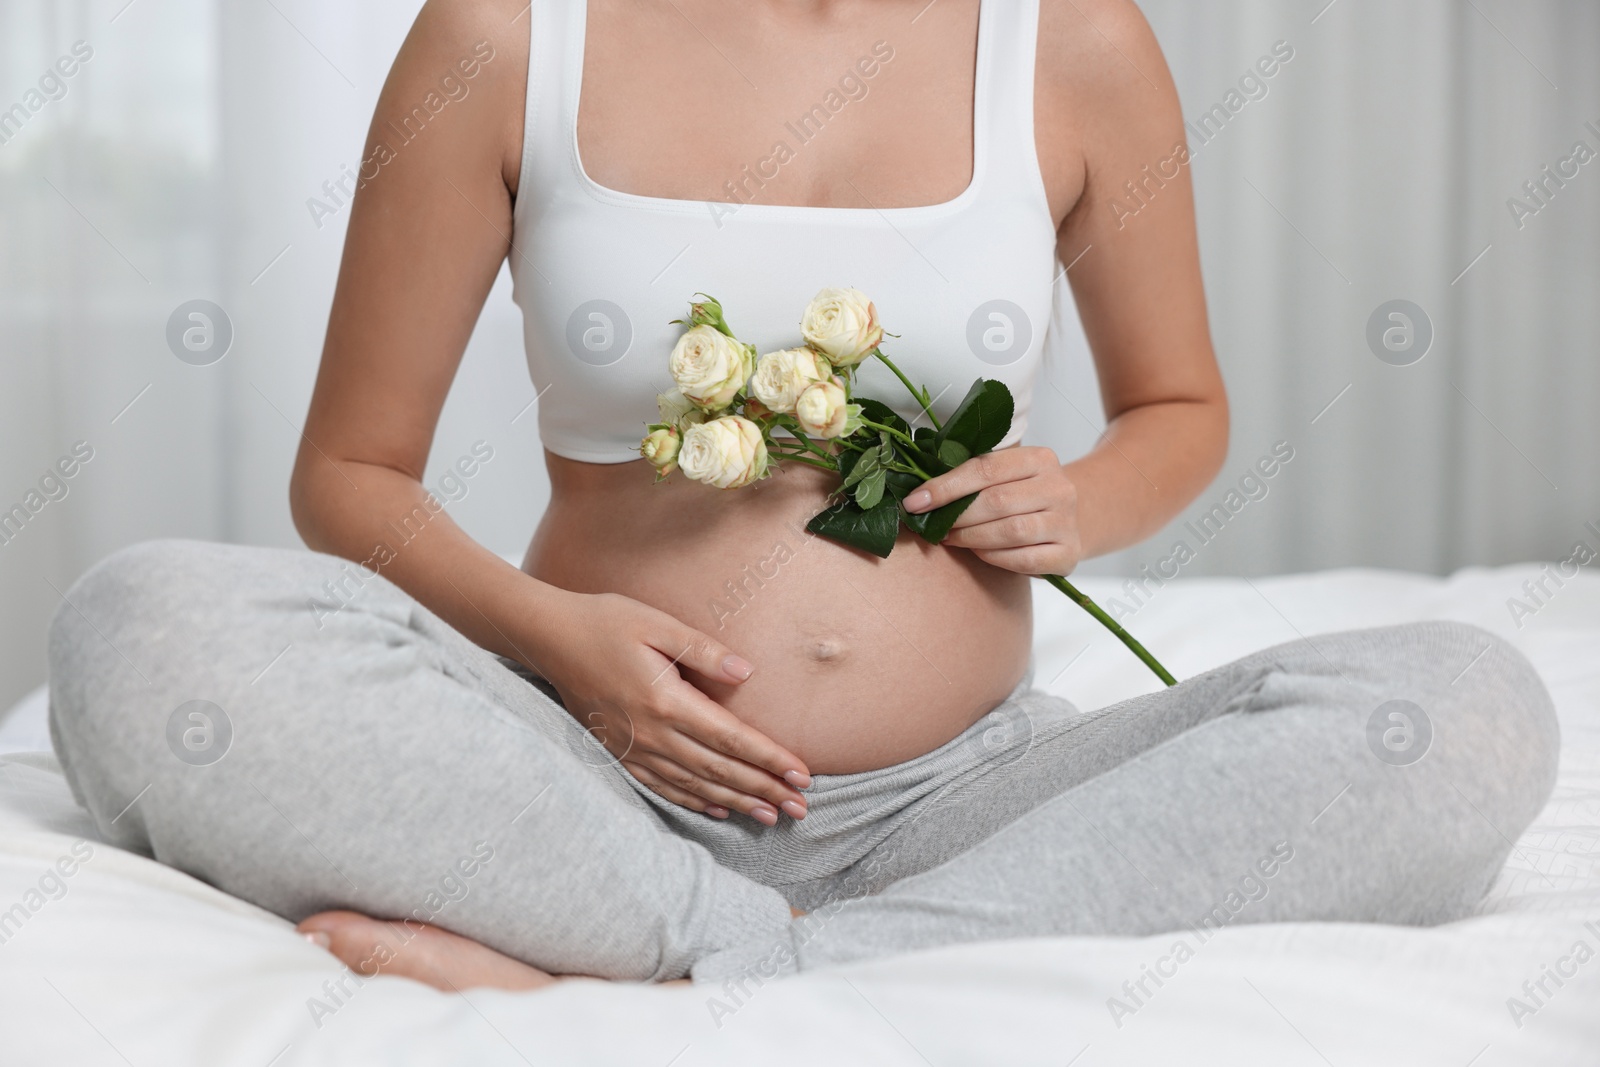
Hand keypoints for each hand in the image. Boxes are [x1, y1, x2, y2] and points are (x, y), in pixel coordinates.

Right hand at [531, 590, 810, 824]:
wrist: (550, 639)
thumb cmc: (606, 622)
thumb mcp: (658, 624)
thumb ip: (704, 651)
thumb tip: (746, 673)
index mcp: (666, 701)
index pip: (731, 739)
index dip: (769, 759)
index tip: (801, 774)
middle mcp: (652, 733)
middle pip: (720, 770)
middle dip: (764, 790)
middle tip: (800, 807)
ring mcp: (634, 748)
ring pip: (695, 785)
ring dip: (736, 802)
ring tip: (771, 816)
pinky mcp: (619, 753)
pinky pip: (664, 787)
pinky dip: (695, 802)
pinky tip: (719, 810)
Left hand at [903, 446, 1081, 575]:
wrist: (1070, 520)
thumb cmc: (1023, 495)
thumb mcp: (1005, 476)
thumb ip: (971, 478)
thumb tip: (920, 494)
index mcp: (1039, 458)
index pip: (985, 469)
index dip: (946, 487)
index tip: (914, 502)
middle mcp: (1059, 487)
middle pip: (997, 502)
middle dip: (957, 516)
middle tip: (934, 526)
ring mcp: (1066, 522)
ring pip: (1010, 532)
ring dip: (971, 538)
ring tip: (950, 538)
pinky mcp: (1068, 554)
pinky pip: (1023, 559)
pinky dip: (993, 557)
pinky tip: (979, 553)